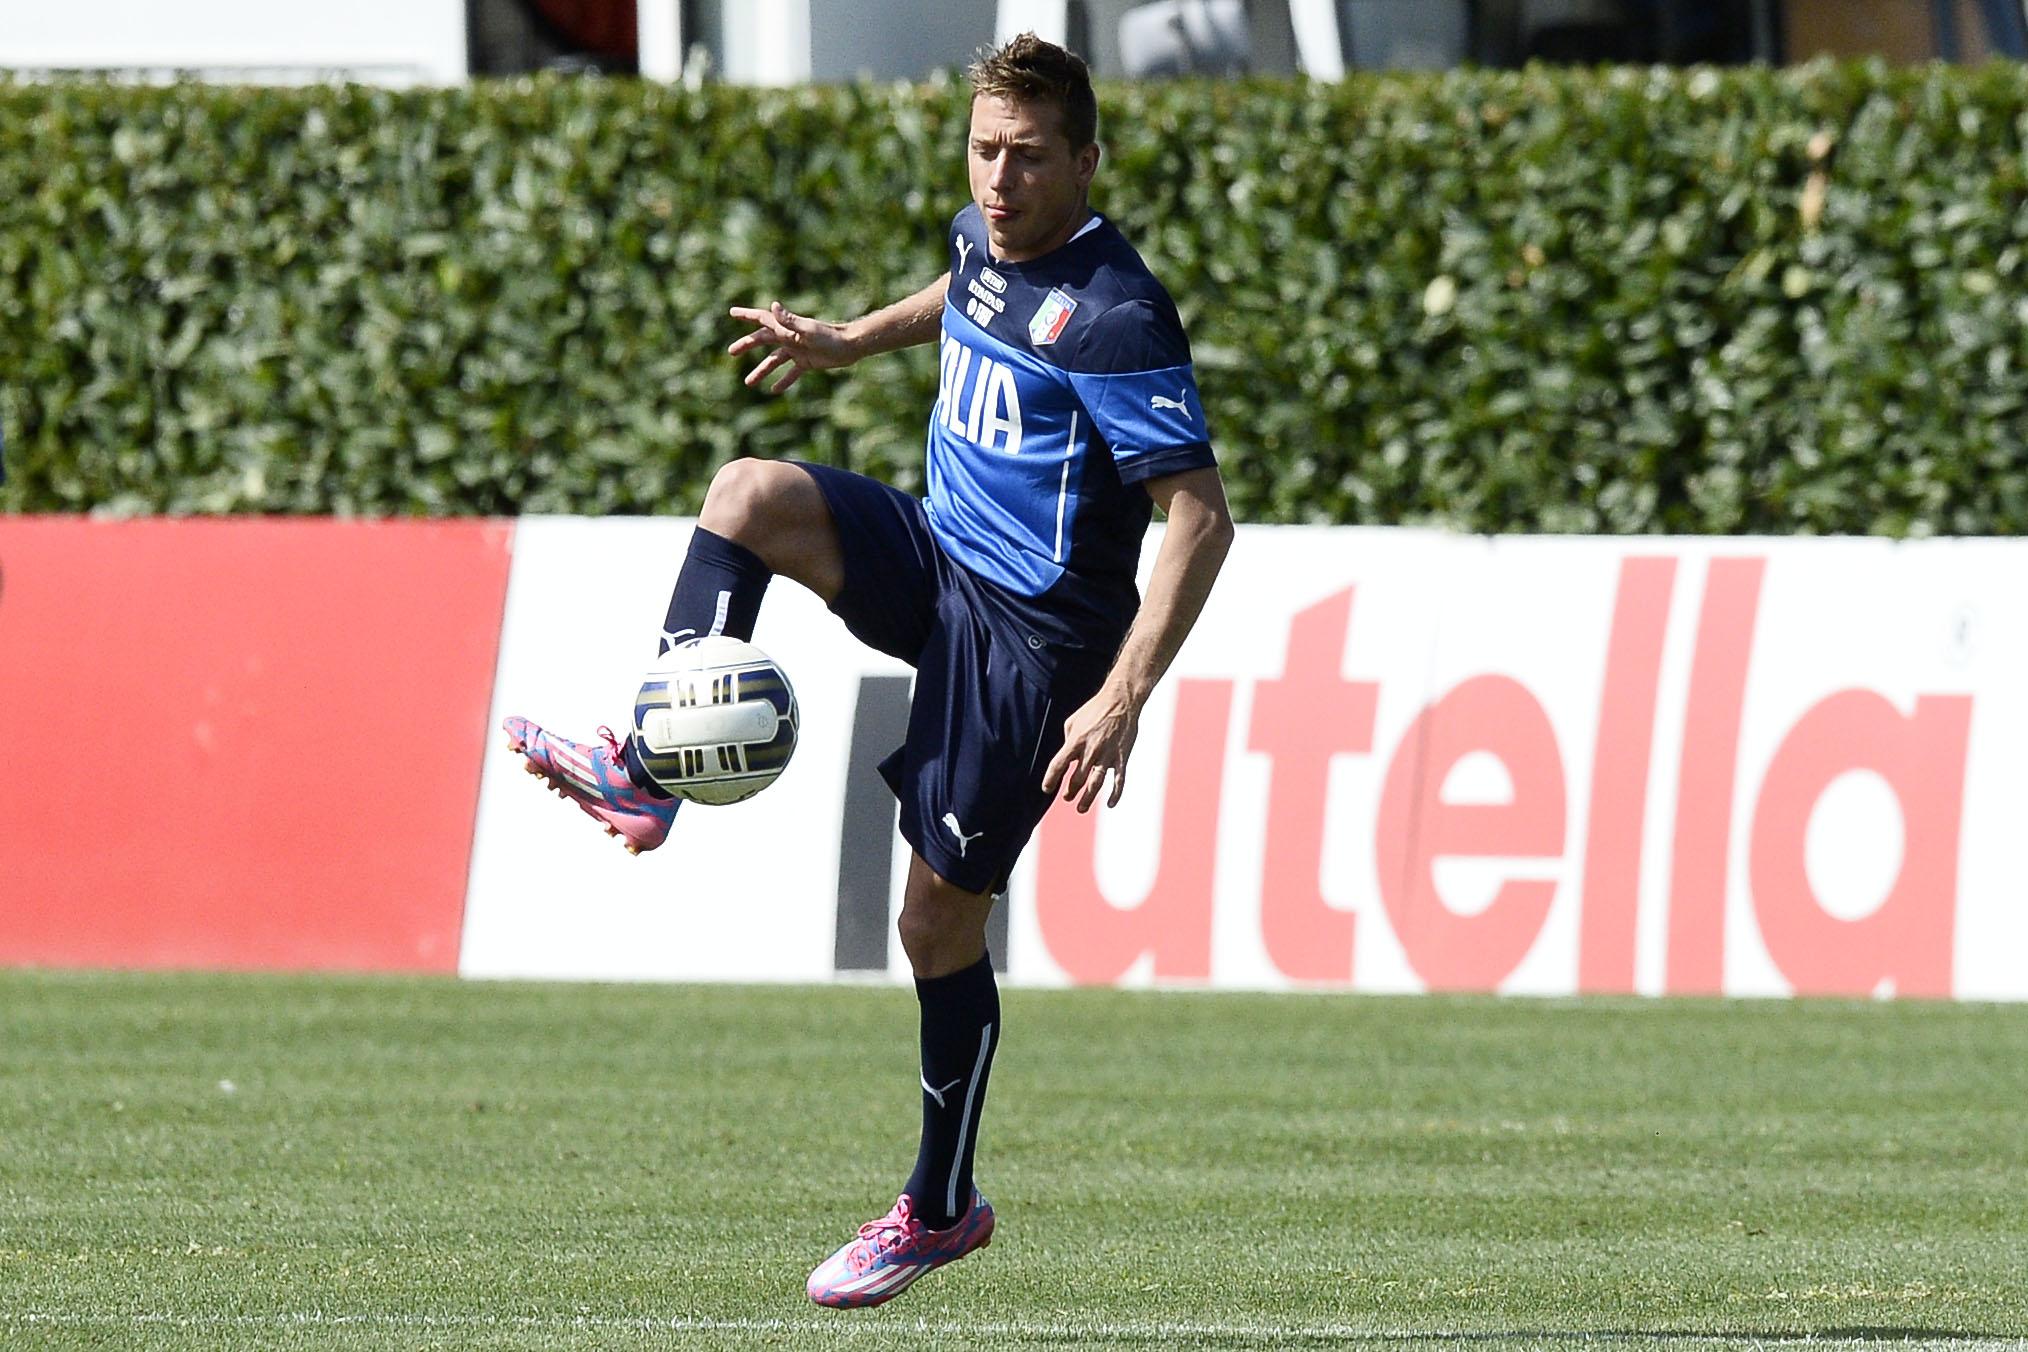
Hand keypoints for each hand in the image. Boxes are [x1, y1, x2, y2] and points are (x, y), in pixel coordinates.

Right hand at [726, 301, 855, 392]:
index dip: (747, 315)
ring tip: (748, 383)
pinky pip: (791, 373)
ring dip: (761, 370)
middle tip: (731, 352)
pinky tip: (774, 390)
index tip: (732, 312)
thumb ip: (790, 320)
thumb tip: (773, 306)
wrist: (850, 346)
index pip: (762, 319)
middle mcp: (789, 337)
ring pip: (774, 360)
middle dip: (747, 344)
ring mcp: (797, 350)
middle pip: (763, 340)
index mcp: (786, 328)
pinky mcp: (806, 362)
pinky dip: (783, 381)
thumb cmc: (829, 336)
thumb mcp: (807, 330)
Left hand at [1041, 682, 1142, 812]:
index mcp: (1075, 741)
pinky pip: (1119, 780)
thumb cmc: (1094, 709)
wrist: (1121, 700)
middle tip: (1067, 797)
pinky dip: (1115, 794)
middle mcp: (1090, 751)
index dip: (1050, 779)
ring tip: (1081, 808)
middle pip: (1076, 779)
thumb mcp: (1073, 721)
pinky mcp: (1122, 757)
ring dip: (1087, 799)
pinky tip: (1110, 804)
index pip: (1058, 765)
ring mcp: (1108, 755)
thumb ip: (1068, 740)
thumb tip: (1067, 756)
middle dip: (1070, 791)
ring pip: (1095, 785)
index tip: (1047, 788)